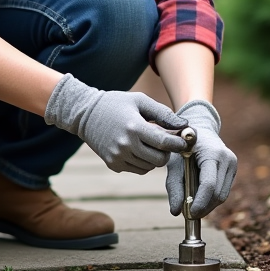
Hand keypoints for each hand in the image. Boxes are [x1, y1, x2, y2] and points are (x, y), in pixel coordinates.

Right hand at [45, 73, 188, 173]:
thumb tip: (184, 125)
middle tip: (166, 142)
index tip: (183, 141)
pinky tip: (139, 148)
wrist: (85, 114)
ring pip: (150, 167)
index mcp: (134, 127)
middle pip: (159, 160)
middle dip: (167, 152)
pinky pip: (139, 169)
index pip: (164, 143)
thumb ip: (163, 113)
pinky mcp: (113, 165)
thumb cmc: (116, 104)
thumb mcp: (140, 101)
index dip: (178, 144)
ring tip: (150, 143)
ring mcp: (118, 157)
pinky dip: (144, 162)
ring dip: (155, 157)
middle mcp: (126, 145)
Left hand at [166, 100, 236, 218]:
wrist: (200, 128)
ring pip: (222, 195)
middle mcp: (227, 158)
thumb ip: (174, 187)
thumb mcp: (174, 163)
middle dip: (203, 207)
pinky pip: (224, 191)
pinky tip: (200, 199)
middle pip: (218, 193)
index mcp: (212, 153)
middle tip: (188, 214)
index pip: (209, 184)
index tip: (190, 214)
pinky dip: (212, 199)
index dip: (200, 202)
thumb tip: (176, 212)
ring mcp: (233, 163)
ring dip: (208, 205)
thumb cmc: (183, 146)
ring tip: (192, 208)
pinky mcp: (233, 169)